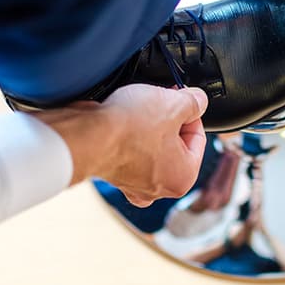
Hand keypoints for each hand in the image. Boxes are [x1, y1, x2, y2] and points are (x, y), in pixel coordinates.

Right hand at [33, 84, 207, 206]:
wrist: (85, 135)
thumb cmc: (129, 128)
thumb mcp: (173, 104)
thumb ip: (193, 102)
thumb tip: (199, 100)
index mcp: (183, 178)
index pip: (198, 136)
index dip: (189, 111)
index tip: (179, 97)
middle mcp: (159, 187)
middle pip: (175, 143)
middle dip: (168, 118)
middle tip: (158, 100)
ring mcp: (133, 183)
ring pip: (151, 147)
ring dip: (147, 126)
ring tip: (138, 110)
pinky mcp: (113, 173)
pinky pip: (128, 151)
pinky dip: (127, 138)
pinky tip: (122, 124)